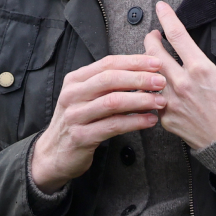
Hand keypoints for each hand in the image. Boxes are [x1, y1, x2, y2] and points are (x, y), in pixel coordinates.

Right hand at [30, 55, 166, 191]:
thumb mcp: (89, 96)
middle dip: (139, 78)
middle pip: (110, 79)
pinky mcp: (81, 137)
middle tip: (161, 82)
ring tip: (160, 101)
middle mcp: (72, 95)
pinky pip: (113, 126)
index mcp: (76, 80)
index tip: (157, 63)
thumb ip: (112, 82)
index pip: (108, 63)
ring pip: (112, 102)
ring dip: (141, 100)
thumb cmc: (80, 120)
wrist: (54, 153)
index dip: (134, 61)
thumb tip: (147, 67)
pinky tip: (150, 120)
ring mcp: (75, 116)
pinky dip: (135, 122)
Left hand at [143, 2, 215, 150]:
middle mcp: (181, 84)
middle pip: (153, 53)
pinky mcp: (166, 119)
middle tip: (153, 35)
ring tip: (152, 59)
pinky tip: (153, 86)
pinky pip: (152, 99)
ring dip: (147, 64)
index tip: (160, 7)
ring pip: (147, 77)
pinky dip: (150, 90)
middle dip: (150, 39)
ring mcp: (170, 102)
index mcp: (200, 69)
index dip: (167, 17)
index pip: (177, 35)